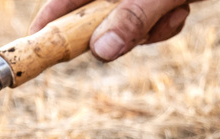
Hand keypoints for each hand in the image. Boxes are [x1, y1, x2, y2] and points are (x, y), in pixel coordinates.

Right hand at [29, 0, 198, 61]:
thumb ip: (133, 18)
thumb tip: (101, 52)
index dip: (49, 23)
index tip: (37, 48)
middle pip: (94, 17)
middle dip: (115, 31)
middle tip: (136, 35)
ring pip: (125, 25)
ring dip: (150, 28)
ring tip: (174, 10)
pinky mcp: (157, 0)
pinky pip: (149, 23)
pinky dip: (166, 23)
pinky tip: (182, 7)